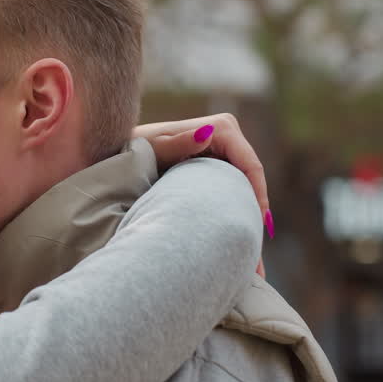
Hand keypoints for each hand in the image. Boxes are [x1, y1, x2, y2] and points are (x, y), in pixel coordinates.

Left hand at [135, 114, 271, 277]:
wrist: (123, 154)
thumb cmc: (134, 150)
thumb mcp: (153, 149)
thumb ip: (177, 143)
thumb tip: (206, 134)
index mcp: (222, 128)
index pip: (251, 165)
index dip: (258, 195)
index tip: (259, 224)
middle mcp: (228, 136)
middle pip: (252, 179)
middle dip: (257, 212)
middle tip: (258, 248)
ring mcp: (224, 151)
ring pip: (245, 187)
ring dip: (248, 217)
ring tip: (252, 253)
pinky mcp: (218, 165)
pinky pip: (233, 189)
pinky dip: (236, 214)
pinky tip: (239, 242)